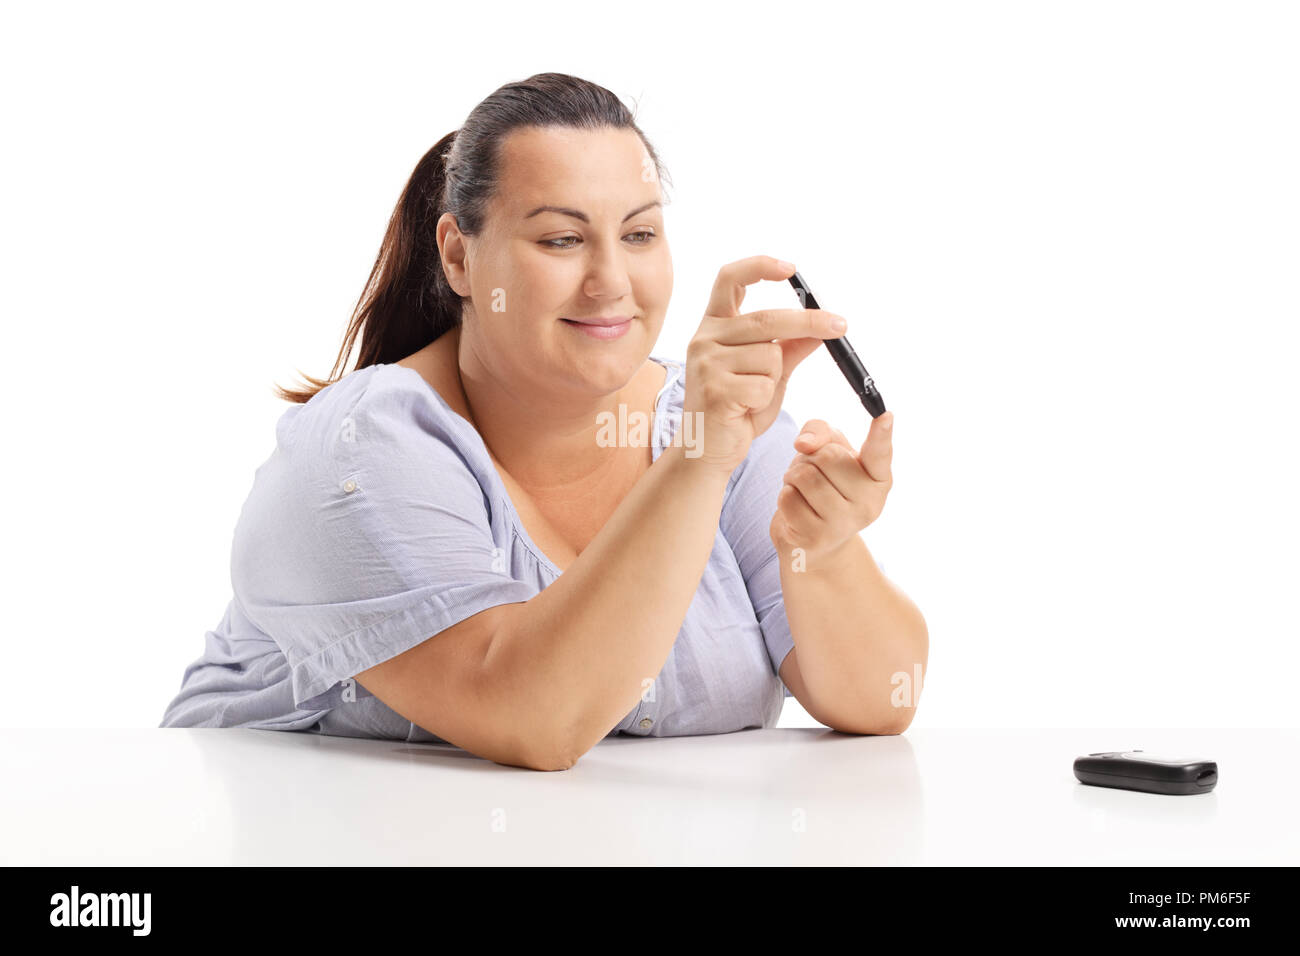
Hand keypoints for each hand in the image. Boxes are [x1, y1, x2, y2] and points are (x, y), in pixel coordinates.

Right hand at [683, 256, 846, 476]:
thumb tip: (822, 326)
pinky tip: (745, 410)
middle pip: (768, 318)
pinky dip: (765, 400)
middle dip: (809, 321)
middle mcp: (705, 338)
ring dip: (775, 379)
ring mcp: (706, 363)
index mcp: (714, 325)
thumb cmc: (737, 410)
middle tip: (840, 325)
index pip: (730, 279)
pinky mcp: (714, 389)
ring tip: (752, 397)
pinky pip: (763, 385)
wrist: (707, 451)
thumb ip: (790, 348)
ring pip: (770, 356)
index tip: (791, 270)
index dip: (759, 267)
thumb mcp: (768, 374)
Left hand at [769, 412, 894, 565]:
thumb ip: (821, 431)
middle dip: (810, 457)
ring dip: (793, 476)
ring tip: (803, 488)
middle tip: (814, 471)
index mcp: (878, 478)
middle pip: (828, 456)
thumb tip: (804, 443)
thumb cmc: (825, 484)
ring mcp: (844, 524)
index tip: (885, 415)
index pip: (880, 453)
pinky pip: (788, 499)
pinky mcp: (817, 538)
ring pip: (805, 476)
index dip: (882, 433)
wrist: (814, 539)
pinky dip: (785, 495)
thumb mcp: (828, 451)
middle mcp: (869, 503)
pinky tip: (797, 507)